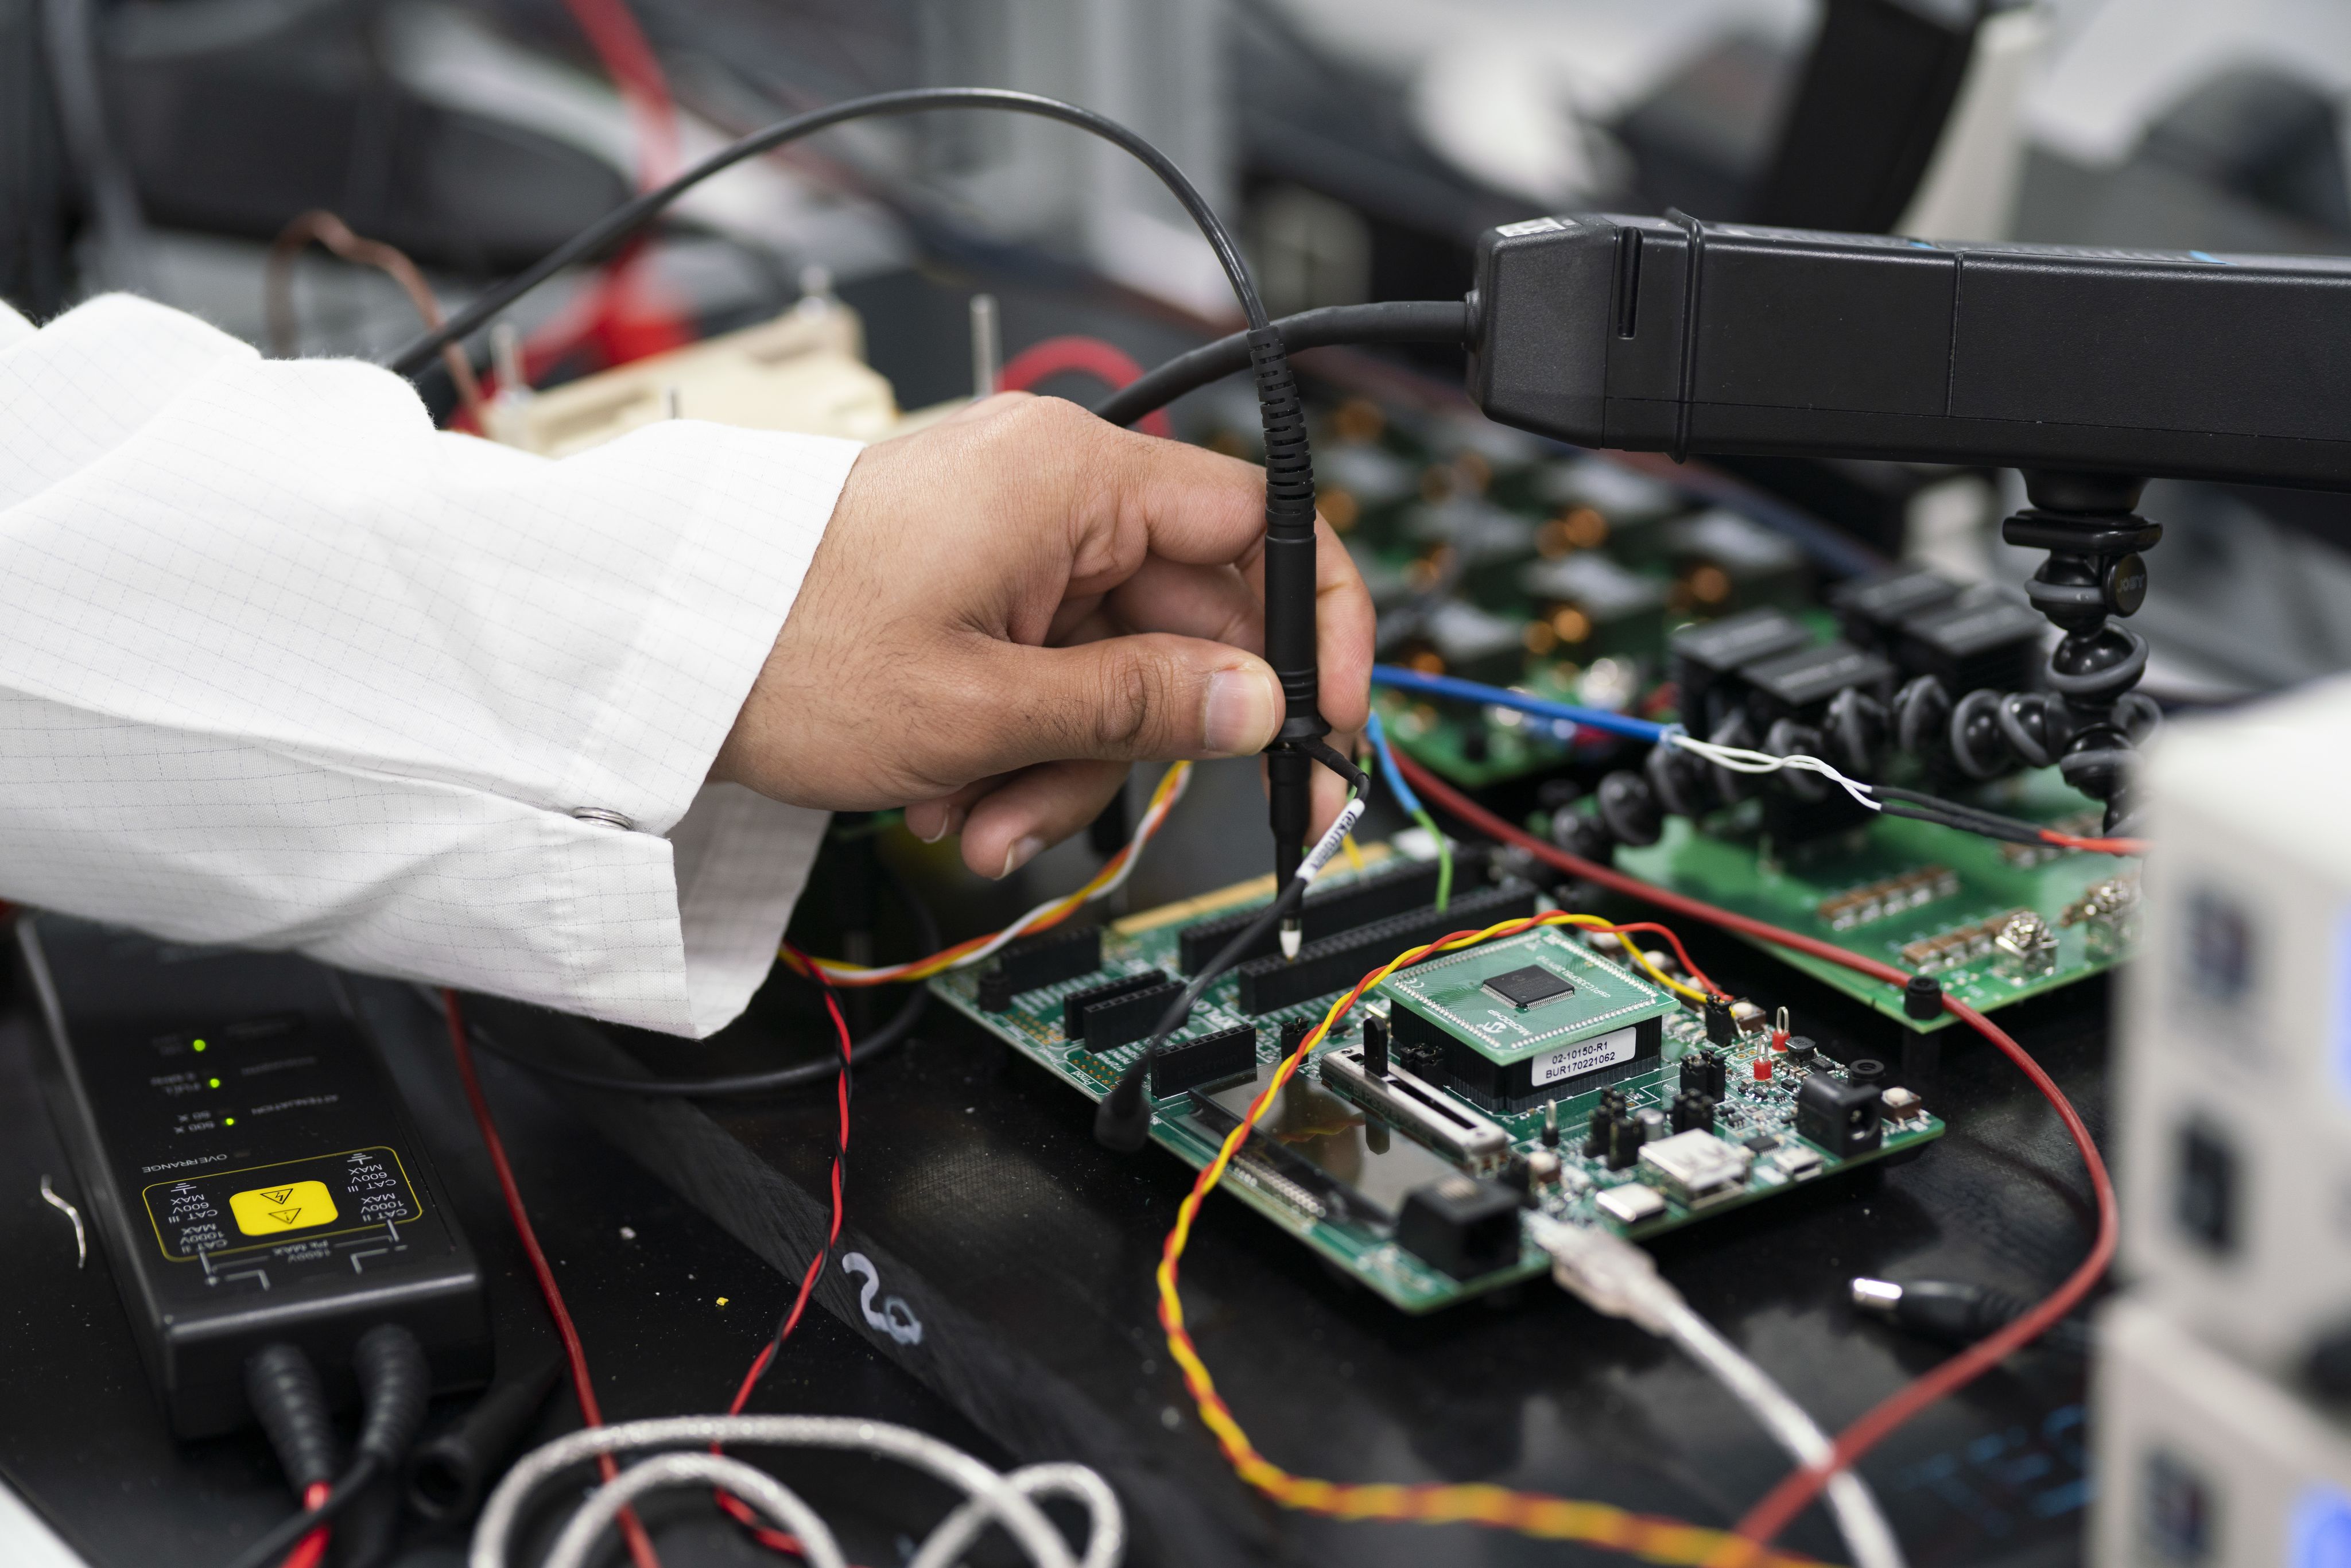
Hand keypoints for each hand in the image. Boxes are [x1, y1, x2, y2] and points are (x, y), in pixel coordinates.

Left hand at [712, 393, 1373, 877]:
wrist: (650, 657)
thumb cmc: (784, 650)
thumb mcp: (986, 707)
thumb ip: (1143, 706)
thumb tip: (1260, 705)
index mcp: (1071, 479)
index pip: (1261, 521)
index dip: (1317, 623)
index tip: (1327, 717)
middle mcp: (1050, 491)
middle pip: (1181, 623)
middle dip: (1144, 742)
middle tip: (1127, 821)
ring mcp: (1009, 539)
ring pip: (1110, 669)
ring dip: (1066, 768)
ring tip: (981, 824)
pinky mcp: (972, 584)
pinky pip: (1046, 672)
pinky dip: (1017, 747)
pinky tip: (951, 798)